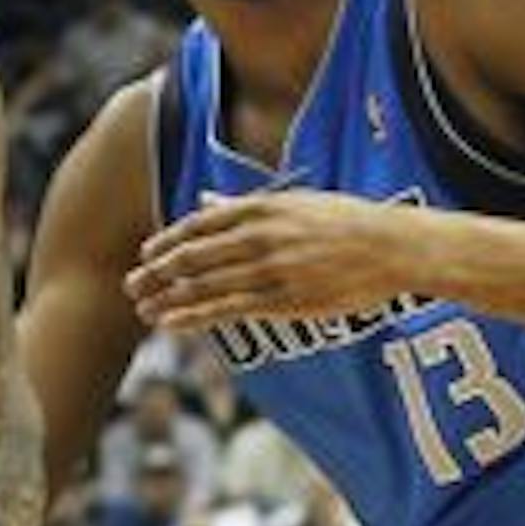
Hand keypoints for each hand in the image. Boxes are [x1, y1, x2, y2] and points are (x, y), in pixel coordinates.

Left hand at [124, 191, 427, 332]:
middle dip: (158, 272)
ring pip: (206, 285)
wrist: (393, 247)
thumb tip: (204, 203)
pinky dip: (195, 316)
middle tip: (131, 284)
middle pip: (195, 256)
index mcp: (264, 208)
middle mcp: (262, 236)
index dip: (169, 240)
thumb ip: (244, 207)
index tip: (146, 253)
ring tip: (143, 308)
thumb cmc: (346, 223)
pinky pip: (229, 310)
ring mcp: (273, 270)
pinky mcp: (285, 301)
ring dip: (169, 298)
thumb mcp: (294, 204)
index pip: (201, 224)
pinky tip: (172, 323)